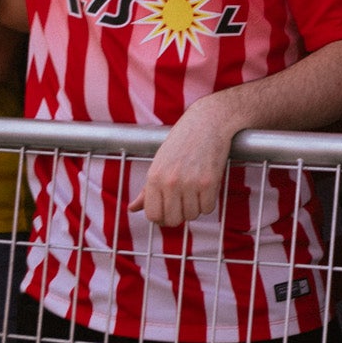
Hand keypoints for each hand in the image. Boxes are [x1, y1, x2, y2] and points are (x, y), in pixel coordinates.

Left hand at [134, 92, 239, 227]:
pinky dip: (208, 202)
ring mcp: (190, 183)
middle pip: (173, 220)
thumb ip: (146, 190)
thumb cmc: (182, 141)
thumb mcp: (159, 163)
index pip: (153, 216)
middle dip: (180, 214)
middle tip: (185, 200)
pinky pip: (208, 209)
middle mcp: (170, 182)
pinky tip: (206, 186)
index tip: (169, 210)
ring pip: (192, 215)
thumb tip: (132, 209)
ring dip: (195, 207)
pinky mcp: (209, 182)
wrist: (207, 121)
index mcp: (154, 177)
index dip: (162, 217)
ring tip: (196, 188)